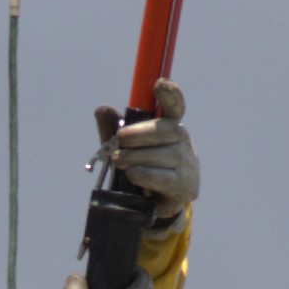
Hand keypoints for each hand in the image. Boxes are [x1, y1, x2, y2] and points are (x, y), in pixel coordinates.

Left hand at [85, 82, 197, 224]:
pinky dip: (144, 174)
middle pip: (167, 130)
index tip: (160, 84)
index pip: (175, 105)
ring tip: (118, 160)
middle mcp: (182, 141)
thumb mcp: (125, 147)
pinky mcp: (183, 186)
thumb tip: (102, 109)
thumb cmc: (143, 166)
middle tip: (120, 139)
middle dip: (140, 133)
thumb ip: (113, 129)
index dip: (170, 94)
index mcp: (170, 125)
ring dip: (136, 156)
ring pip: (163, 155)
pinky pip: (163, 177)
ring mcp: (186, 164)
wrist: (157, 204)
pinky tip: (131, 174)